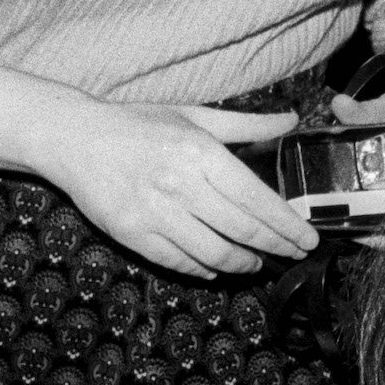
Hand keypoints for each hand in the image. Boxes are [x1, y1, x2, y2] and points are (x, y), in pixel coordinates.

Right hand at [0, 69, 319, 277]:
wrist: (76, 138)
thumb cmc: (138, 123)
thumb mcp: (193, 114)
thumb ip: (246, 123)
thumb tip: (293, 119)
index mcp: (200, 152)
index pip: (257, 200)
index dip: (287, 225)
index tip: (308, 238)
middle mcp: (180, 185)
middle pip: (242, 231)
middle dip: (275, 248)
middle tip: (294, 256)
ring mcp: (155, 213)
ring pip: (214, 254)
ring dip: (242, 264)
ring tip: (256, 264)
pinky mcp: (133, 234)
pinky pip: (179, 262)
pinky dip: (204, 270)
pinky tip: (217, 268)